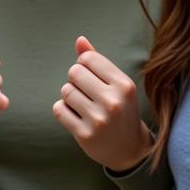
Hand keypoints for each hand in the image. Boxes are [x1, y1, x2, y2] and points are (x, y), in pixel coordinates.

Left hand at [53, 36, 151, 170]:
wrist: (130, 150)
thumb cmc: (121, 110)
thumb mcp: (117, 84)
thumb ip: (97, 61)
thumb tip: (80, 39)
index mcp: (124, 85)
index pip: (88, 59)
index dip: (84, 64)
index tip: (91, 76)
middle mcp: (113, 102)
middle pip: (74, 72)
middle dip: (75, 79)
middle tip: (86, 91)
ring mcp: (99, 120)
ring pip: (66, 91)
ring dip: (69, 95)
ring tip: (83, 104)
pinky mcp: (85, 135)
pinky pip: (59, 110)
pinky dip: (63, 110)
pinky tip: (75, 116)